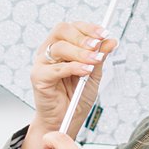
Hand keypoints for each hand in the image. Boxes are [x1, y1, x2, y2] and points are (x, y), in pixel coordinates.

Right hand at [30, 19, 117, 139]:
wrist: (66, 121)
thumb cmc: (77, 97)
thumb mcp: (94, 75)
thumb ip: (100, 57)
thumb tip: (111, 41)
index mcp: (61, 46)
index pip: (72, 27)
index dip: (88, 28)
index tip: (104, 34)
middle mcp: (49, 51)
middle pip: (62, 30)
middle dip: (83, 37)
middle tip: (97, 46)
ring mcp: (41, 63)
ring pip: (59, 47)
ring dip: (80, 53)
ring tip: (94, 61)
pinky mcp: (38, 77)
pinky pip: (55, 68)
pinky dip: (73, 68)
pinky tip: (85, 71)